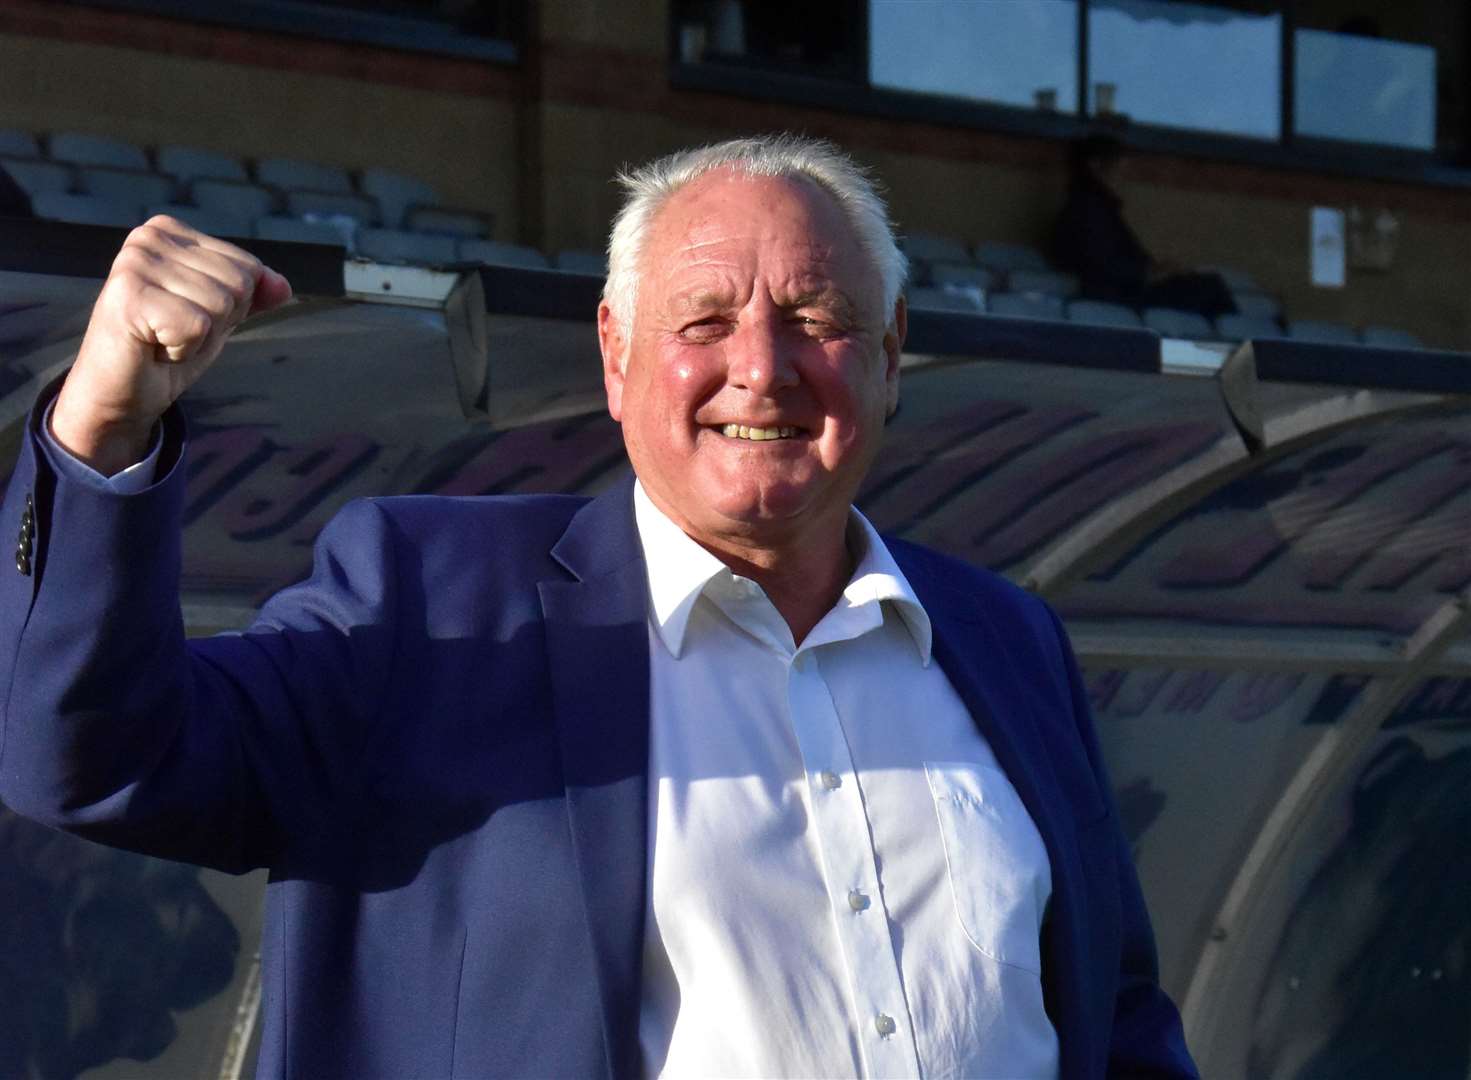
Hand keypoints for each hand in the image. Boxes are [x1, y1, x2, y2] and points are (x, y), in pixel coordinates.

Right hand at [51, 216, 293, 474]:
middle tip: (173, 332)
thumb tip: (283, 286)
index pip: (248, 267)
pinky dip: (183, 349)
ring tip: (161, 338)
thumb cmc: (166, 349)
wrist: (120, 393)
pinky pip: (196, 325)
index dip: (231, 307)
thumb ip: (252, 295)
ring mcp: (134, 262)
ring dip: (198, 337)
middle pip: (238, 284)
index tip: (187, 316)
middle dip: (216, 322)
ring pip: (220, 305)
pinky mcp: (128, 294)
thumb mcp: (219, 317)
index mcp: (169, 231)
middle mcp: (148, 237)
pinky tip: (152, 347)